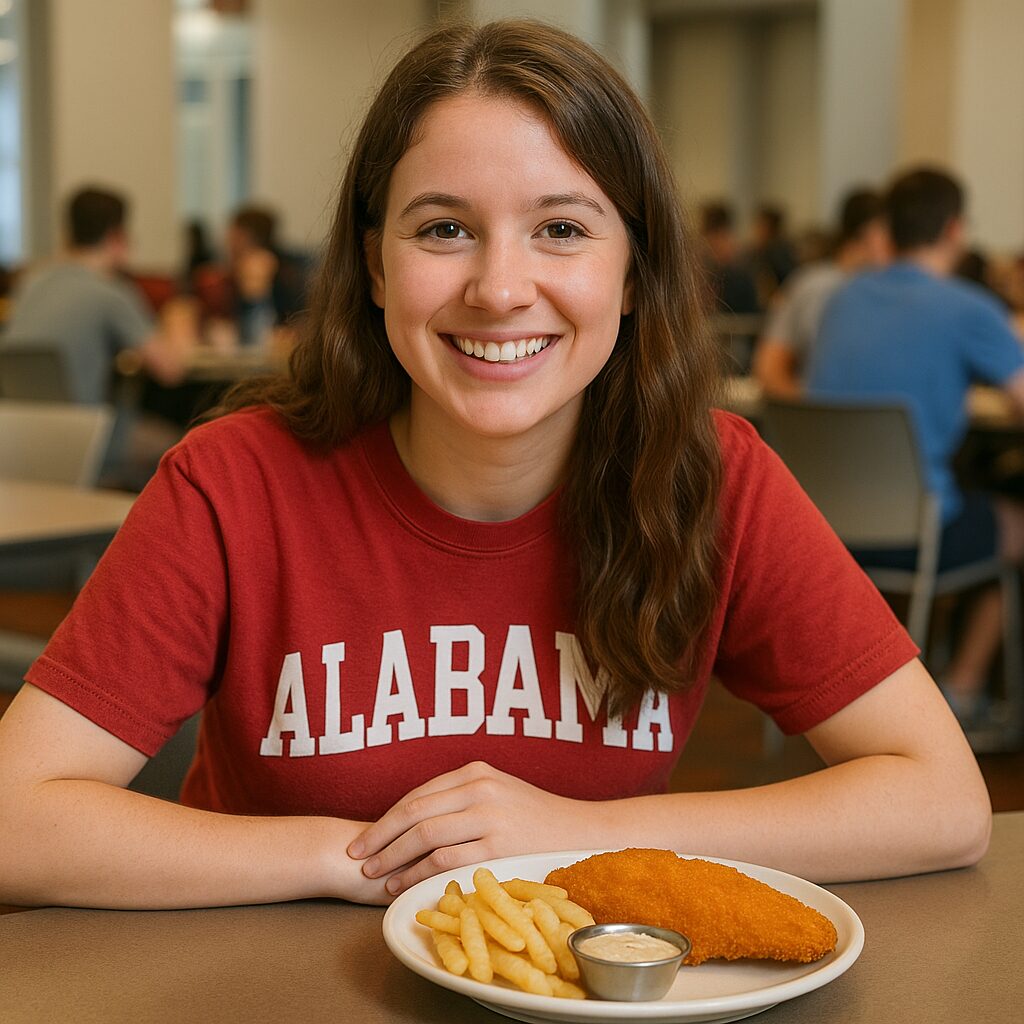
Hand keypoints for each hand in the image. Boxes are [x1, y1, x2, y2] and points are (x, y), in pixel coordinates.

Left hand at [346, 762, 598, 895]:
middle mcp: (480, 789)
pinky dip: (418, 874)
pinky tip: (404, 886)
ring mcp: (489, 816)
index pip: (418, 795)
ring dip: (394, 858)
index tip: (365, 838)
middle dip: (379, 837)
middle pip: (414, 813)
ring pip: (425, 836)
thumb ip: (462, 799)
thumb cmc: (537, 819)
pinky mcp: (498, 846)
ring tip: (375, 875)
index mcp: (476, 773)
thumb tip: (416, 821)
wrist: (583, 833)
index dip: (386, 819)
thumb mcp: (499, 794)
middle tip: (356, 856)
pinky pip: (446, 860)